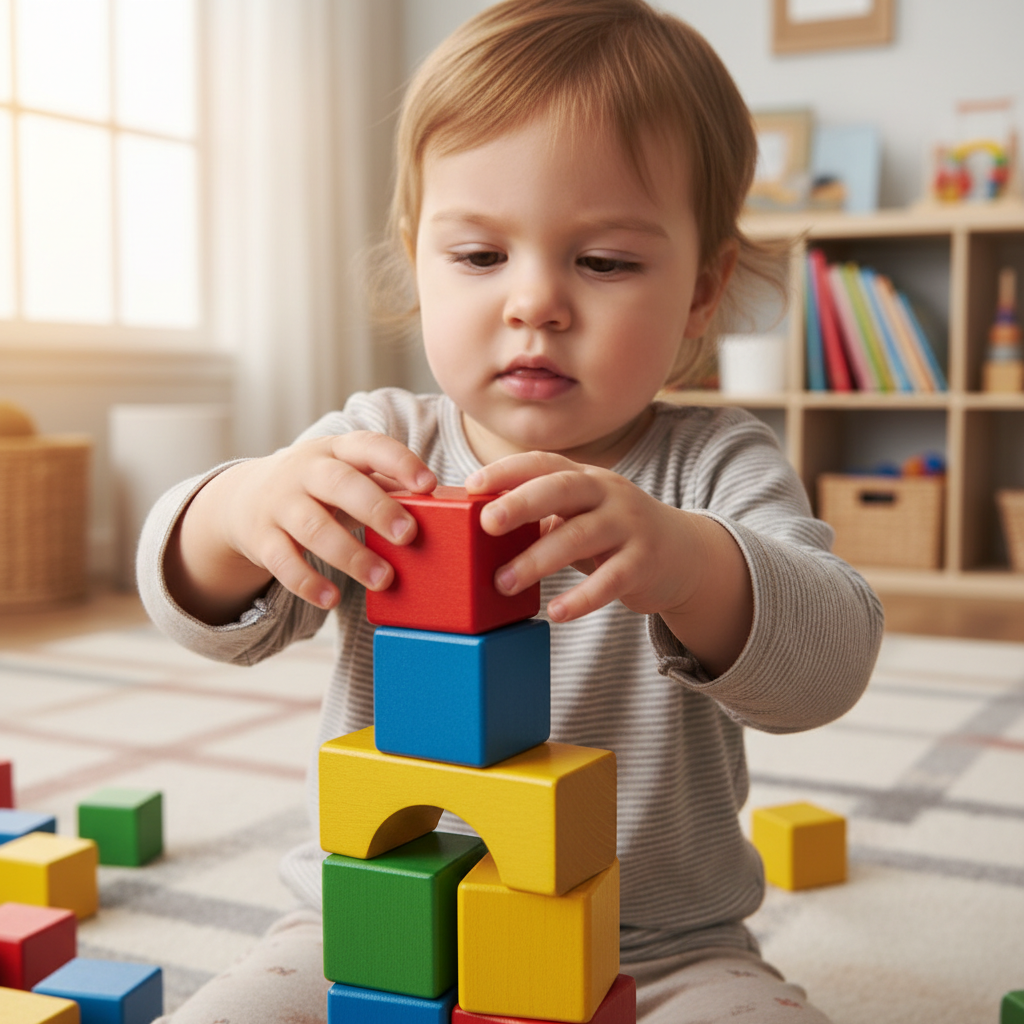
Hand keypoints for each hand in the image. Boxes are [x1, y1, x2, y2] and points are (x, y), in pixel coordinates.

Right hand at [168, 432, 435, 622]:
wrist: (247, 497)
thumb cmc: (320, 487)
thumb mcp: (349, 473)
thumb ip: (388, 485)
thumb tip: (446, 507)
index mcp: (337, 449)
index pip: (370, 446)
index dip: (399, 463)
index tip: (428, 485)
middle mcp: (305, 471)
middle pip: (340, 485)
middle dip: (377, 509)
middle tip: (410, 536)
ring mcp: (280, 503)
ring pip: (313, 527)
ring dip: (350, 555)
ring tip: (383, 579)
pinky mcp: (262, 537)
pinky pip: (282, 561)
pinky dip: (307, 582)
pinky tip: (332, 599)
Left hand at [465, 451, 752, 674]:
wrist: (685, 555)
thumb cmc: (614, 534)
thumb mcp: (581, 515)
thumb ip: (542, 516)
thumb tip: (479, 526)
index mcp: (585, 478)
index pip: (543, 463)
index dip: (507, 470)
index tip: (471, 484)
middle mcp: (608, 494)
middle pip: (562, 489)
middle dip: (521, 503)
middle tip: (486, 523)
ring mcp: (629, 526)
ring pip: (580, 536)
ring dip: (538, 560)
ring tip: (503, 583)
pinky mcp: (644, 563)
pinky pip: (611, 579)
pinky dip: (582, 598)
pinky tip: (557, 612)